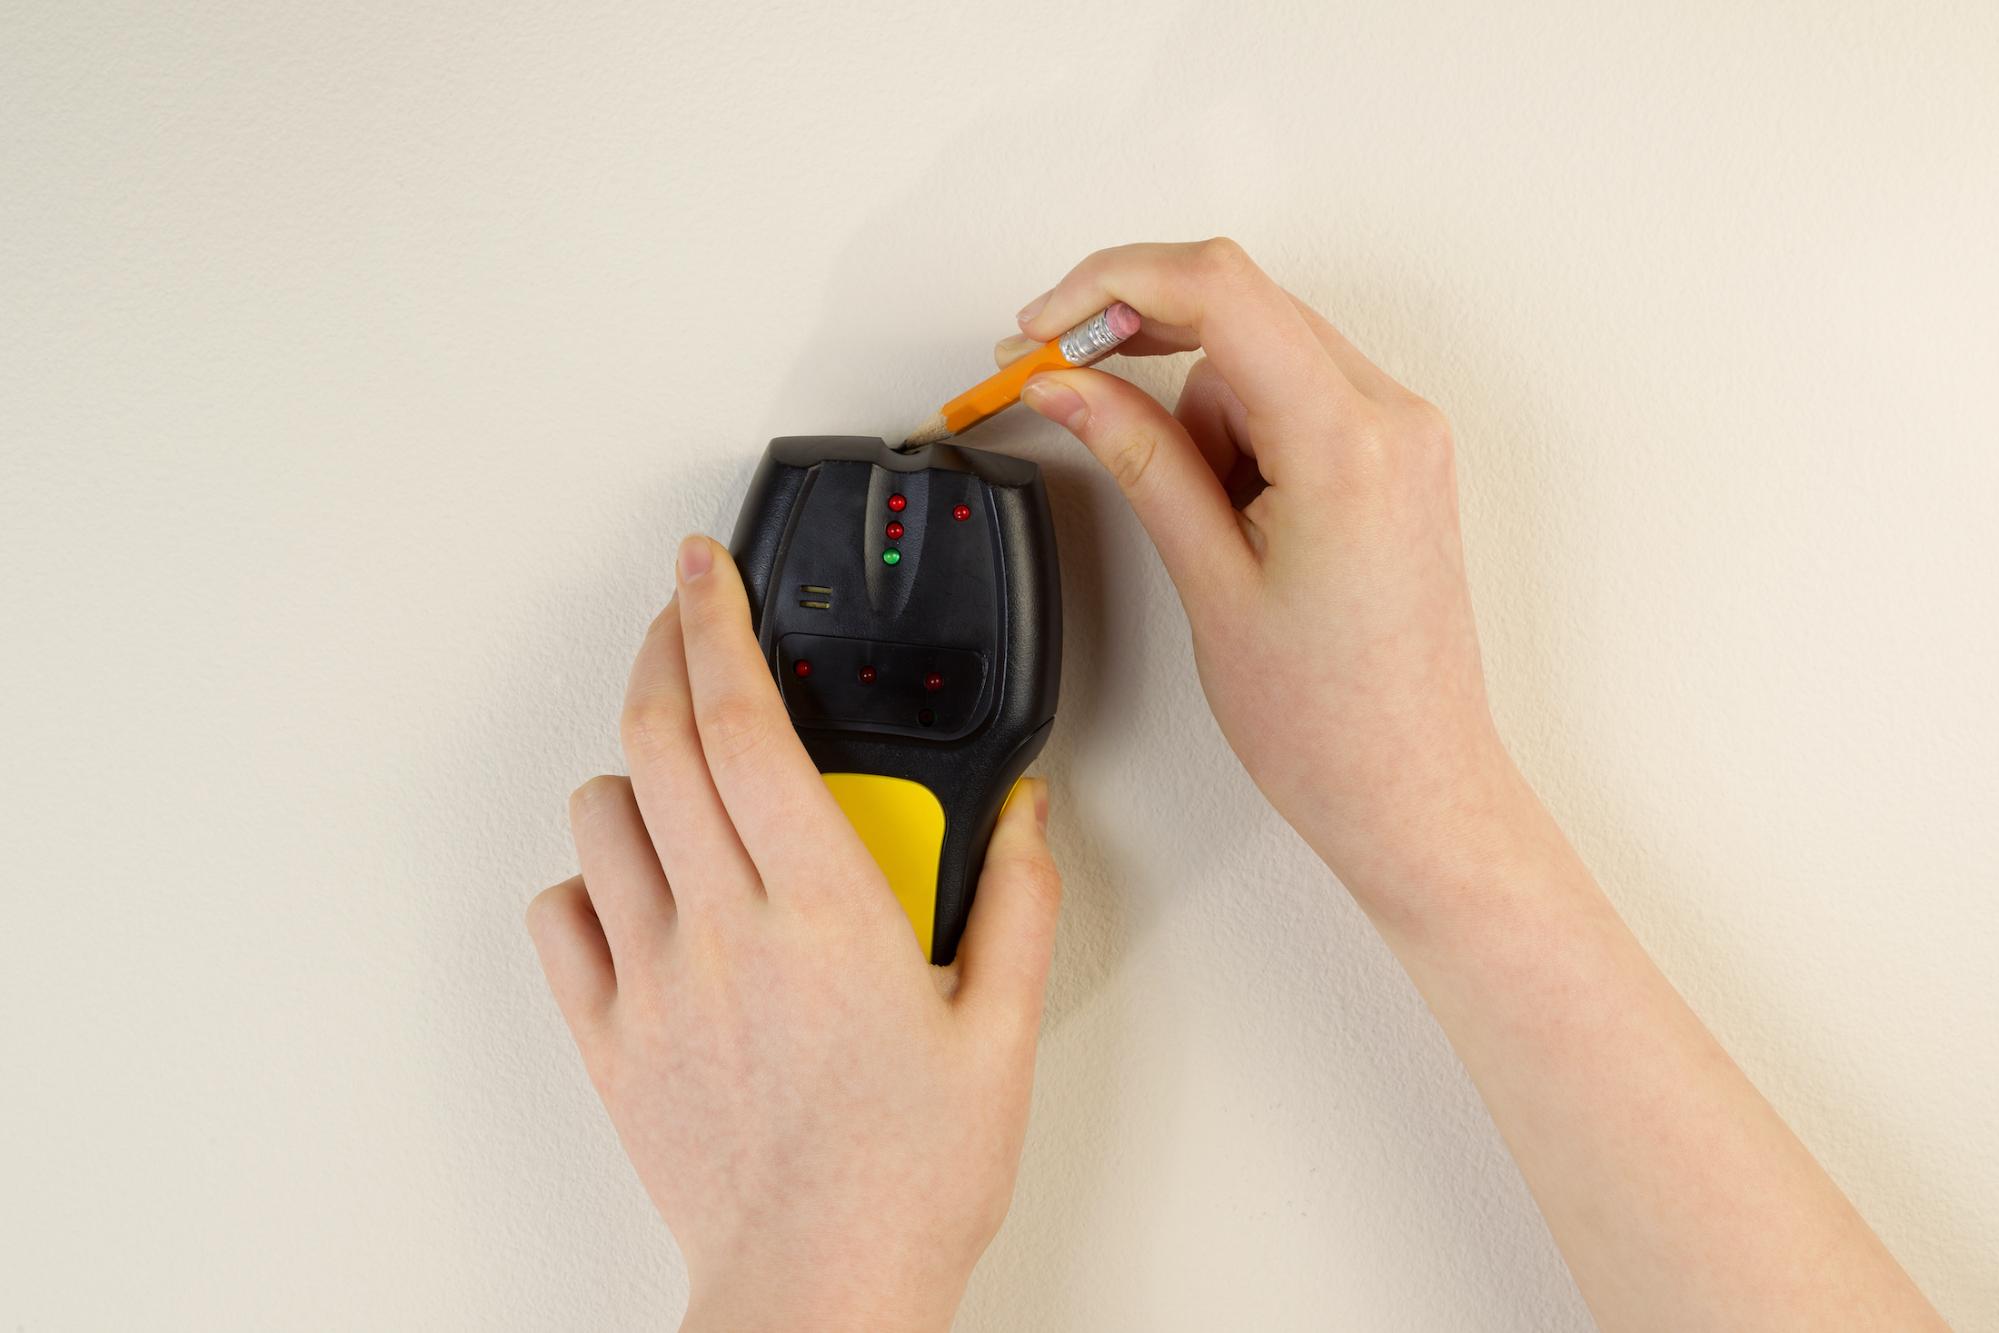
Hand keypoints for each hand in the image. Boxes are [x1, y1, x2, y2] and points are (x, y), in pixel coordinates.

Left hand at [526, 535, 1061, 1332]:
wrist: (820, 1292)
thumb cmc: (909, 1179)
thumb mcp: (1002, 1032)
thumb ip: (1022, 901)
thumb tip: (1025, 811)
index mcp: (825, 911)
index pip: (744, 722)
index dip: (714, 621)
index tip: (704, 570)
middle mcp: (724, 929)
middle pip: (655, 739)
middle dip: (660, 650)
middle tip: (680, 620)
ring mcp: (654, 981)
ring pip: (598, 816)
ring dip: (631, 771)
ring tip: (680, 778)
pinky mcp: (608, 1038)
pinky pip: (559, 918)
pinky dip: (585, 880)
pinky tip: (637, 889)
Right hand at [1009, 240, 1519, 923]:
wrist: (1413, 789)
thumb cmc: (1332, 722)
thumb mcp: (1208, 581)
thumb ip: (1137, 458)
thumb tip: (1069, 384)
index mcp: (1347, 443)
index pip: (1220, 290)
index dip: (1112, 285)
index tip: (1045, 324)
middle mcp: (1392, 420)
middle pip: (1238, 308)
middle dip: (1144, 346)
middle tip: (1068, 391)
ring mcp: (1403, 435)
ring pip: (1260, 355)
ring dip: (1201, 410)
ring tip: (1206, 525)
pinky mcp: (1395, 458)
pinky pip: (1294, 396)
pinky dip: (1240, 430)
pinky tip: (1229, 511)